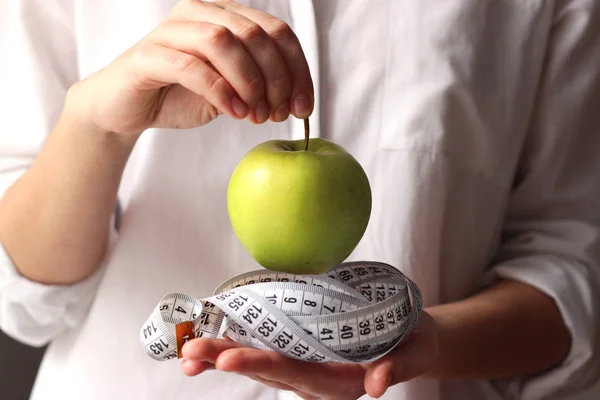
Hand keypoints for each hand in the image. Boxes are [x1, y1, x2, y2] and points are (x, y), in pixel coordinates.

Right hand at [68, 0, 313, 136]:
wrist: (124, 107)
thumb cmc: (178, 95)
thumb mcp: (229, 90)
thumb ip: (258, 84)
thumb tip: (293, 98)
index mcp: (225, 17)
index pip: (277, 31)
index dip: (297, 70)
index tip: (303, 107)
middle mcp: (199, 14)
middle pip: (255, 34)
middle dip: (277, 78)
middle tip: (280, 113)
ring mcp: (171, 31)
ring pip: (223, 41)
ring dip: (249, 82)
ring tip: (256, 115)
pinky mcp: (147, 55)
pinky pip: (191, 67)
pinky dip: (220, 91)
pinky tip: (234, 113)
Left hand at [181, 311, 437, 398]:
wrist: (408, 337)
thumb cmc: (413, 342)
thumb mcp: (416, 351)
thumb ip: (398, 367)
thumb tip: (377, 385)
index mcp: (341, 381)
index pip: (297, 374)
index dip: (262, 366)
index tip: (229, 360)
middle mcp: (316, 378)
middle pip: (268, 370)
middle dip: (228, 360)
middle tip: (193, 353)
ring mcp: (305, 365)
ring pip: (260, 361)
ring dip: (223, 355)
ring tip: (188, 352)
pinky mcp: (300, 349)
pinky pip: (265, 346)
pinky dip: (237, 342)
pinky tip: (212, 336)